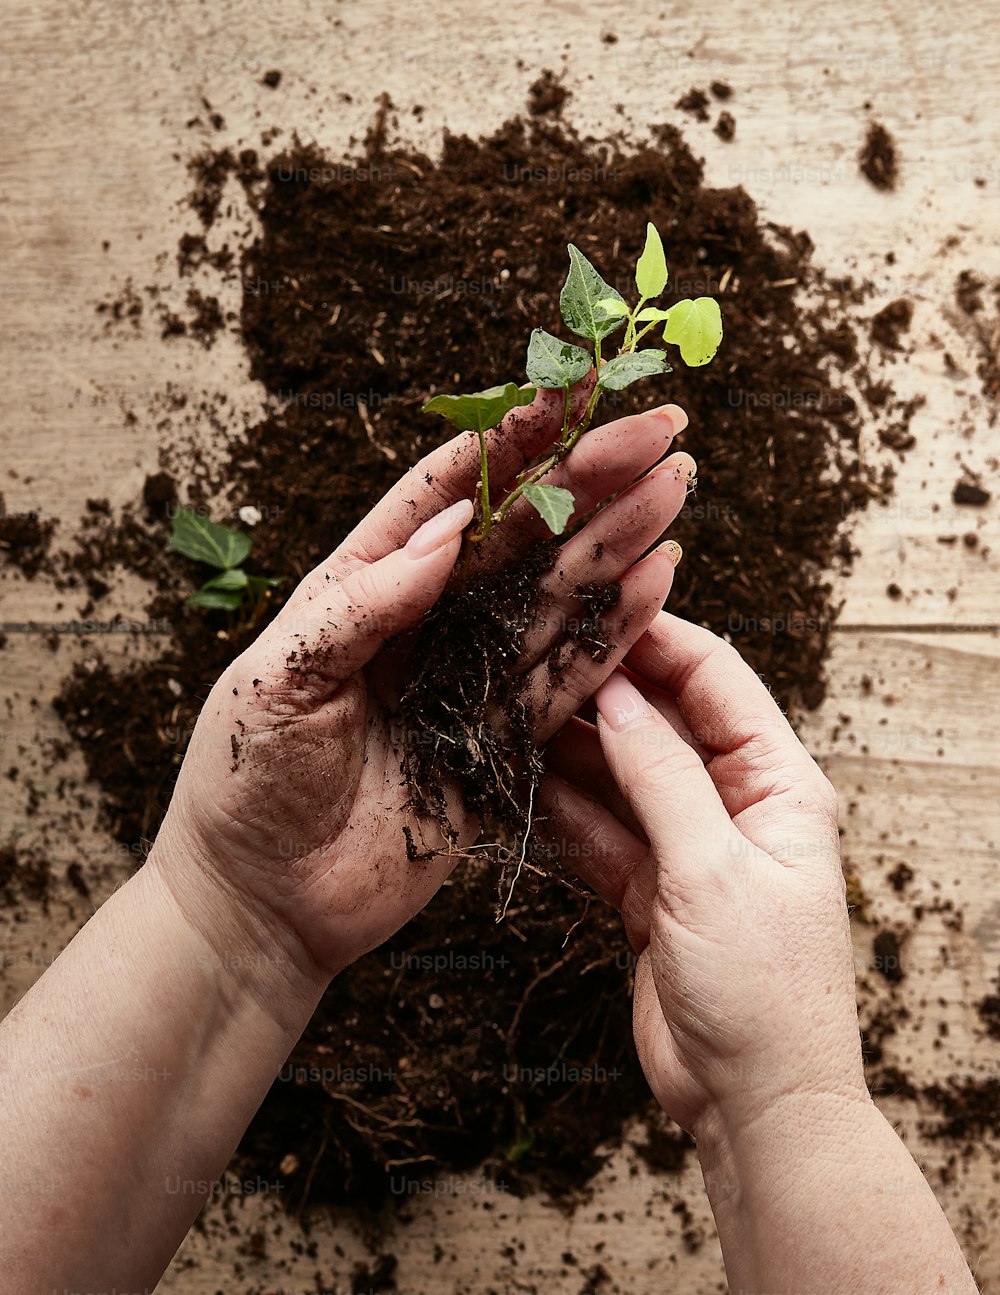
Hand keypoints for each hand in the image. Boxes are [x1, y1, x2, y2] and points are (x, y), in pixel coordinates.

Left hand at [149, 379, 693, 980]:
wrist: (262, 904)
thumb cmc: (243, 783)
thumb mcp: (281, 678)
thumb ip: (365, 603)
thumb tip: (448, 531)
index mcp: (362, 588)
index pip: (445, 497)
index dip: (508, 442)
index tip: (567, 391)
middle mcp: (426, 626)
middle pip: (521, 538)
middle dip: (587, 481)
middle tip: (657, 430)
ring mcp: (468, 685)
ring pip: (554, 600)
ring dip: (616, 545)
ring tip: (674, 489)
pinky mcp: (501, 749)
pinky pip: (565, 683)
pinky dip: (611, 636)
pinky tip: (657, 583)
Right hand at [540, 612, 866, 1138]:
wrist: (755, 1105)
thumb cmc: (765, 993)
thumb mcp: (711, 872)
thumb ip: (662, 780)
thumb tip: (620, 696)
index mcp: (779, 784)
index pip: (716, 680)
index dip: (656, 637)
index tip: (593, 604)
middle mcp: (737, 804)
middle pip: (662, 721)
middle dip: (600, 689)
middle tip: (529, 653)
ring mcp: (691, 847)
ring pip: (621, 776)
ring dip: (570, 750)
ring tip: (507, 708)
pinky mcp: (652, 890)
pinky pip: (600, 832)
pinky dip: (562, 812)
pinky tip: (515, 782)